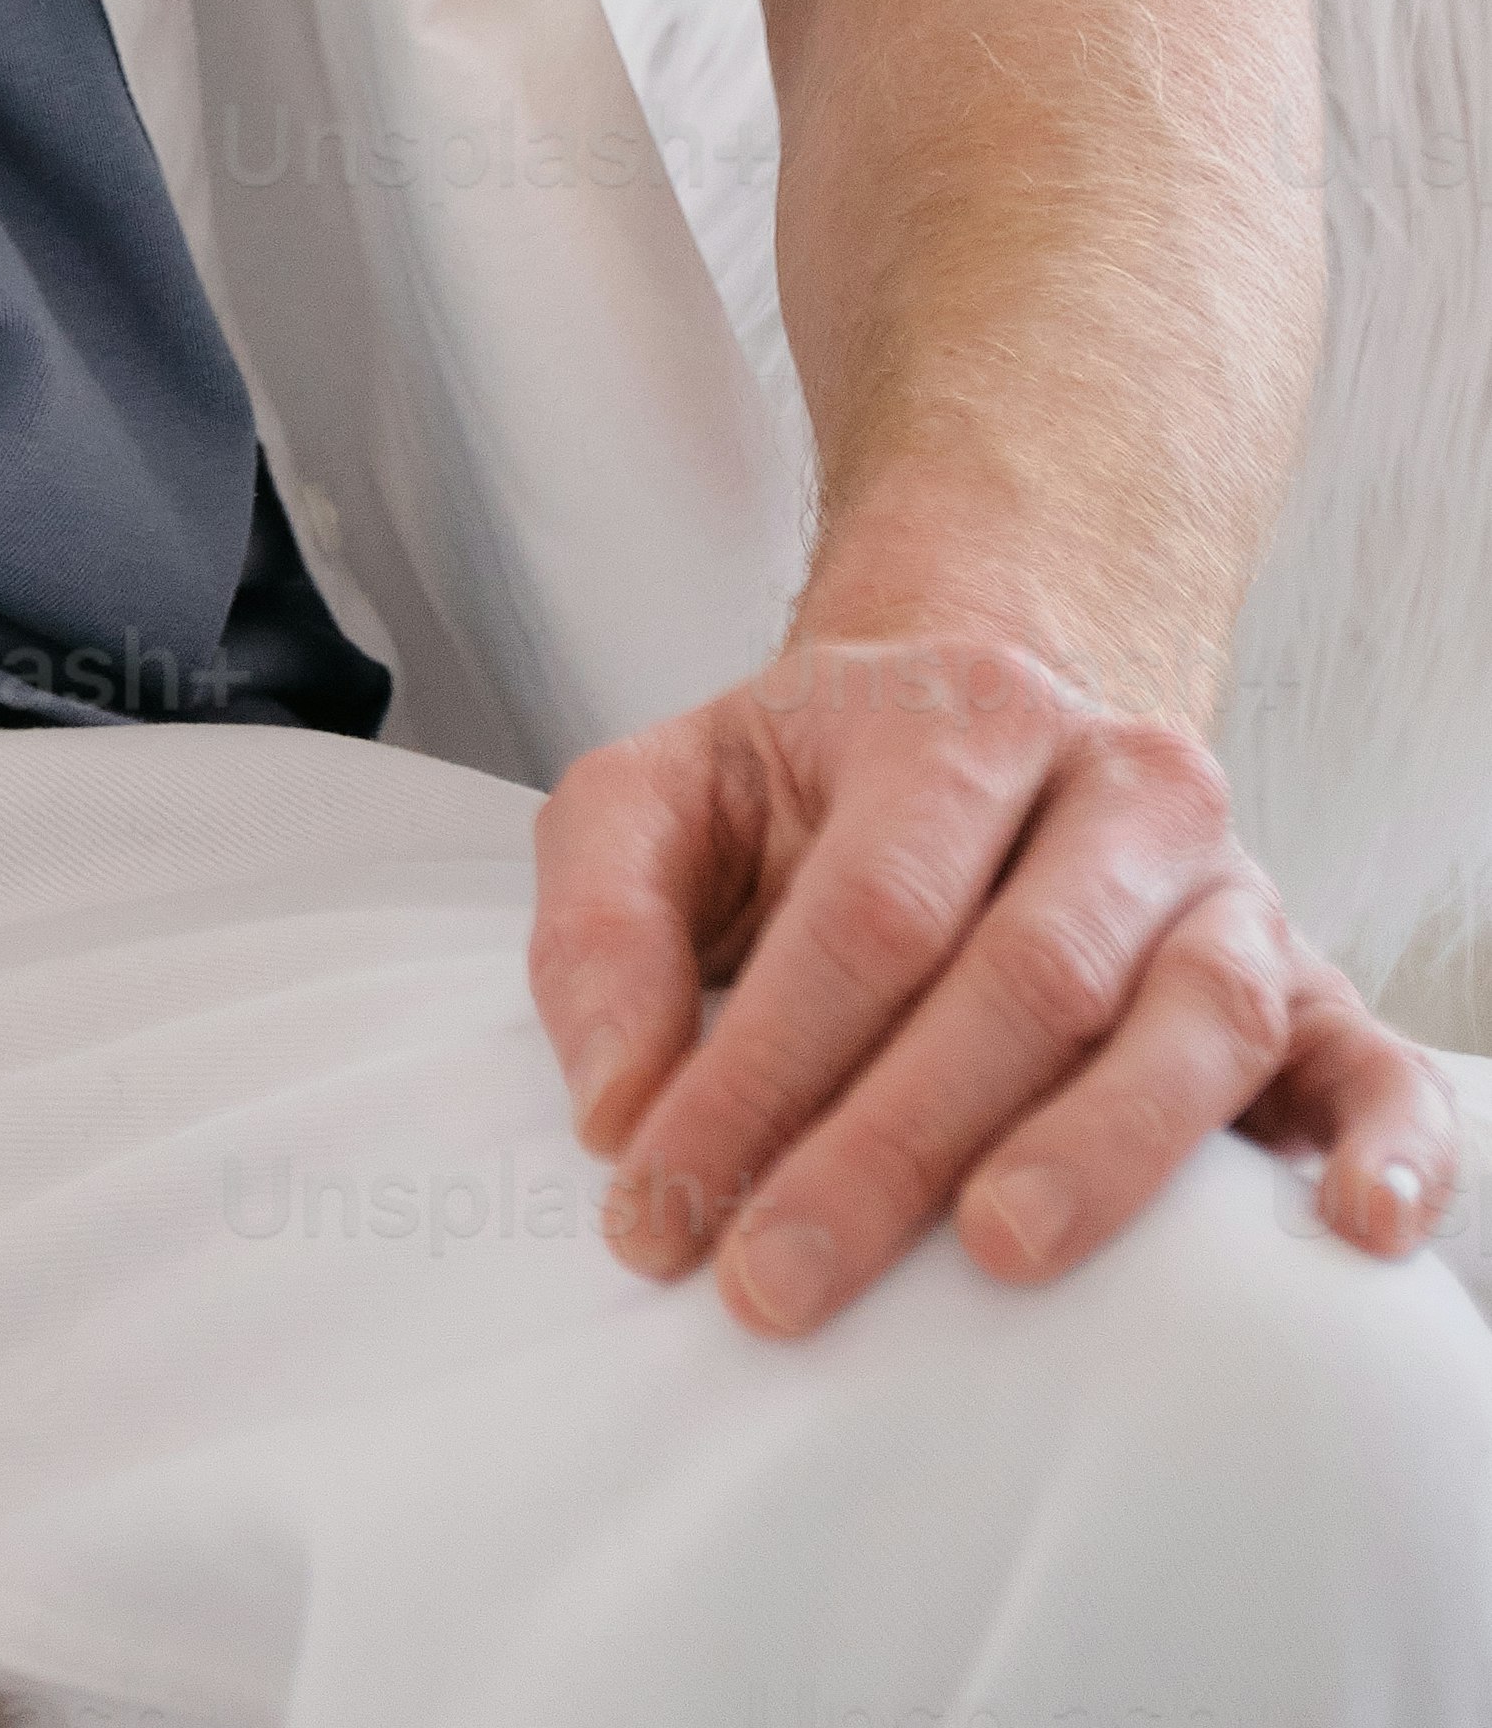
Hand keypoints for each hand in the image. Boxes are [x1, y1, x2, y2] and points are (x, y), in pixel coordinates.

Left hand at [530, 608, 1457, 1334]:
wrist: (984, 734)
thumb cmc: (815, 799)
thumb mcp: (666, 798)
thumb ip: (602, 919)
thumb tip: (617, 1101)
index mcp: (962, 713)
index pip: (863, 914)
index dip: (754, 1071)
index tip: (657, 1207)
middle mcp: (1119, 784)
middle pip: (1020, 976)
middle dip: (885, 1147)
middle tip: (774, 1281)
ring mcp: (1232, 890)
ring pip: (1194, 1019)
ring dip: (1100, 1152)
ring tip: (1000, 1251)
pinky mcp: (1317, 989)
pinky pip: (1380, 1068)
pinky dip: (1393, 1149)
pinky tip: (1354, 1232)